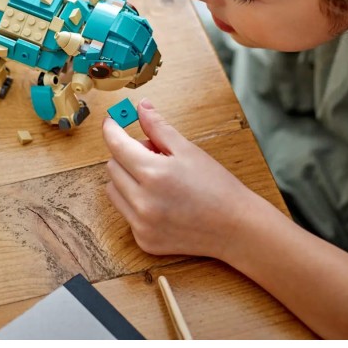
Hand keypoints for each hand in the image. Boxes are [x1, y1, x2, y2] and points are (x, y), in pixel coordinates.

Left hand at [102, 99, 256, 260]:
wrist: (236, 228)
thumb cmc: (216, 186)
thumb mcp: (188, 150)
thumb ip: (158, 127)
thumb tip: (140, 107)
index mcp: (153, 174)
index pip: (116, 145)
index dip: (111, 129)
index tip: (111, 122)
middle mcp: (142, 201)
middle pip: (112, 166)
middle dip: (126, 155)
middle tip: (154, 155)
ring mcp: (141, 224)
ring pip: (113, 190)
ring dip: (126, 179)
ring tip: (156, 179)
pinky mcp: (144, 240)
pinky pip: (125, 212)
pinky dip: (135, 202)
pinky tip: (161, 202)